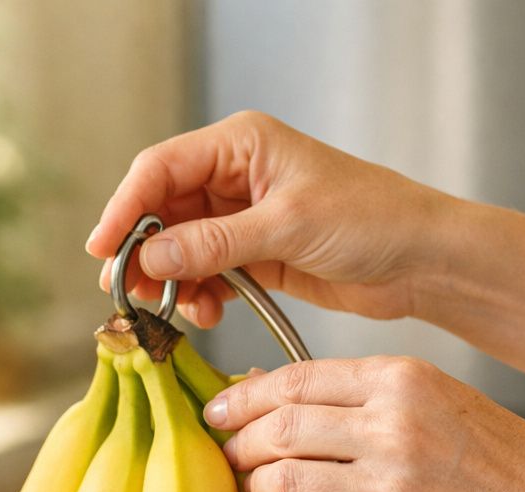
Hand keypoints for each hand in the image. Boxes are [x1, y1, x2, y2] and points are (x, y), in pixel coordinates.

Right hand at [86, 111, 452, 328]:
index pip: (160, 169)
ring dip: (170, 281)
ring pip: (178, 248)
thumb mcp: (288, 226)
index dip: (125, 209)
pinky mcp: (252, 255)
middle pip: (161, 211)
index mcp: (241, 145)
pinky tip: (207, 314)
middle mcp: (233, 176)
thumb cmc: (372, 220)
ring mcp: (241, 218)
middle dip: (143, 254)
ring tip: (175, 311)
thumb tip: (151, 256)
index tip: (103, 250)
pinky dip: (197, 296)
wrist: (421, 260)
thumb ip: (214, 242)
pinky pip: (203, 274)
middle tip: (128, 294)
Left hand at [206, 356, 524, 491]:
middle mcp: (396, 430)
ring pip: (281, 482)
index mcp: (404, 381)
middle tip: (231, 454)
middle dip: (239, 444)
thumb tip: (260, 387)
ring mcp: (392, 491)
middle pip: (278, 430)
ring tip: (260, 488)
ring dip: (257, 487)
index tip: (219, 412)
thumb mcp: (434, 398)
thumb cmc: (496, 460)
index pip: (295, 381)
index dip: (243, 398)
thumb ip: (353, 393)